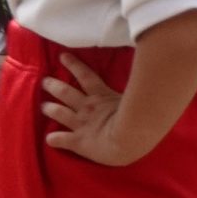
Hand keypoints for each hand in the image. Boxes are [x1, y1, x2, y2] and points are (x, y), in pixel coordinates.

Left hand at [43, 51, 143, 165]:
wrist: (129, 139)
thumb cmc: (138, 117)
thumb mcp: (139, 95)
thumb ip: (140, 82)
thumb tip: (153, 64)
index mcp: (102, 97)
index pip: (86, 76)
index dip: (74, 65)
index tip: (62, 56)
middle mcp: (88, 108)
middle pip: (66, 93)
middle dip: (54, 86)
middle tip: (44, 81)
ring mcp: (82, 124)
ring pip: (60, 113)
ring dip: (50, 109)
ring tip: (43, 106)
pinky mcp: (79, 141)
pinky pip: (63, 139)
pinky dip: (54, 139)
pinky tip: (49, 139)